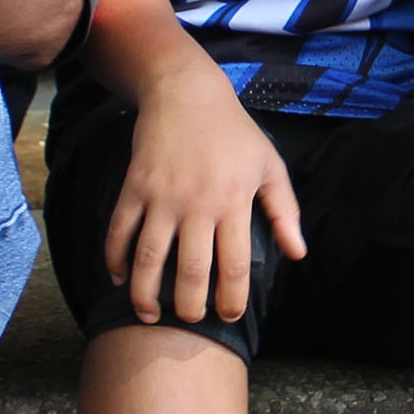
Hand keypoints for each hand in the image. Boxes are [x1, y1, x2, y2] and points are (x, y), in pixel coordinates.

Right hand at [106, 68, 304, 323]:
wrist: (186, 92)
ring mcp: (161, 197)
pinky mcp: (134, 187)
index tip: (229, 316)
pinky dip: (115, 259)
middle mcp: (197, 204)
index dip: (232, 298)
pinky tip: (119, 278)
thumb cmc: (234, 132)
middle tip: (190, 320)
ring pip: (150, 258)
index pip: (235, 264)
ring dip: (146, 294)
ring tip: (149, 315)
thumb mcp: (270, 165)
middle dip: (190, 306)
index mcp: (234, 202)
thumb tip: (298, 254)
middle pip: (191, 270)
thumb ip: (284, 212)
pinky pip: (120, 231)